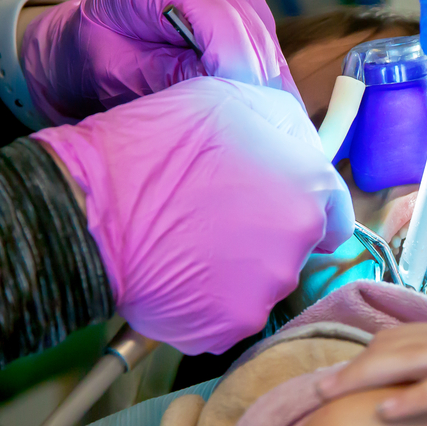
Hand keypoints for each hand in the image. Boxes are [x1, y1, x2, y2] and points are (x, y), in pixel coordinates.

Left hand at [21, 0, 297, 123]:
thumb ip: (171, 76)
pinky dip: (267, 64)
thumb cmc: (97, 59)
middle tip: (264, 121)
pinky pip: (263, 29)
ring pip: (261, 25)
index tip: (244, 107)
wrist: (89, 40)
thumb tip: (227, 88)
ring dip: (267, 71)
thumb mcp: (122, 74)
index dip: (236, 60)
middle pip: (245, 19)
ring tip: (269, 116)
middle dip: (256, 73)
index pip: (216, 14)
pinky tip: (269, 99)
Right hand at [30, 78, 352, 353]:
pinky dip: (207, 303)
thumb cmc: (158, 143)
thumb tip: (303, 145)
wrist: (91, 207)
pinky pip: (227, 315)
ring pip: (262, 283)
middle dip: (267, 237)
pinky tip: (174, 274)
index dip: (306, 209)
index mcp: (310, 186)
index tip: (275, 208)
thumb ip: (283, 126)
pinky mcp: (231, 326)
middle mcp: (300, 241)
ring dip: (237, 271)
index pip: (335, 213)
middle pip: (297, 248)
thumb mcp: (232, 98)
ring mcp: (266, 289)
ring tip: (187, 244)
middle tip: (214, 219)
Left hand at [318, 319, 426, 420]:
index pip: (409, 334)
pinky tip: (386, 412)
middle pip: (398, 343)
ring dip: (367, 377)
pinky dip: (414, 397)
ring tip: (330, 395)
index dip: (371, 352)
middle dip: (354, 364)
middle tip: (316, 387)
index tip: (342, 371)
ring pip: (413, 359)